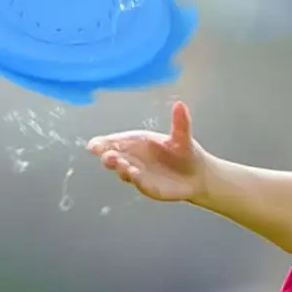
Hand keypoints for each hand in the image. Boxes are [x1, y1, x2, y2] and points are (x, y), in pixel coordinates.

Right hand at [86, 101, 207, 201]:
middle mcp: (133, 158)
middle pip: (114, 158)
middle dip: (108, 157)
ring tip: (123, 164)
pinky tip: (135, 174)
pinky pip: (140, 184)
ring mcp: (139, 174)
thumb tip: (180, 104)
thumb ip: (180, 123)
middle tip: (107, 155)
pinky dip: (136, 179)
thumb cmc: (184, 152)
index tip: (94, 145)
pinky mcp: (149, 188)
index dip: (103, 143)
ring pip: (124, 172)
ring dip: (121, 169)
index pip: (115, 141)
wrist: (197, 174)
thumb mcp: (182, 137)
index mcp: (137, 142)